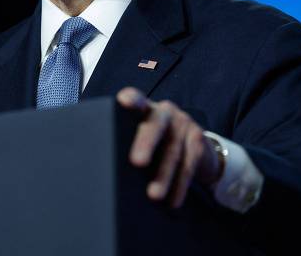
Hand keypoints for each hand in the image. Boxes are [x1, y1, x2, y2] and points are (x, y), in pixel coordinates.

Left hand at [116, 87, 222, 207]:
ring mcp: (183, 123)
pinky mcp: (198, 139)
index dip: (132, 99)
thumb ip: (126, 142)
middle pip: (156, 125)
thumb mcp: (142, 137)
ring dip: (163, 175)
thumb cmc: (157, 144)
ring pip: (173, 150)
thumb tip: (101, 170)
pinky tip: (172, 201)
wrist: (196, 147)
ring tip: (153, 195)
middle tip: (136, 162)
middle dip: (146, 143)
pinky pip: (189, 164)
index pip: (137, 100)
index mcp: (145, 109)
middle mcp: (165, 111)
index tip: (124, 100)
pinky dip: (180, 185)